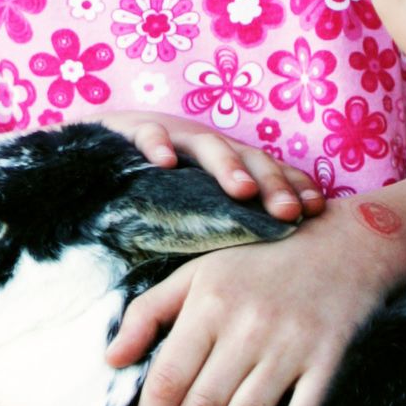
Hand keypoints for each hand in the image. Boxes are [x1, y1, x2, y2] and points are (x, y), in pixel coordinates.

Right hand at [96, 107, 323, 222]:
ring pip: (207, 144)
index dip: (294, 187)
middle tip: (288, 212)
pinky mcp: (130, 129)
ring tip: (241, 191)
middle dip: (272, 183)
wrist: (90, 161)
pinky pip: (147, 132)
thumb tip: (269, 275)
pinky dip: (157, 144)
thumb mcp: (193, 212)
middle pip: (249, 158)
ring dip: (227, 165)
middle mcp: (206, 147)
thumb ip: (224, 231)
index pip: (271, 172)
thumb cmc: (149, 196)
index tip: (314, 211)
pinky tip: (163, 163)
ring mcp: (171, 136)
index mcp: (227, 167)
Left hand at [105, 194, 404, 405]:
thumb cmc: (254, 266)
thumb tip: (110, 360)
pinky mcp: (324, 363)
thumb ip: (146, 313)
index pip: (168, 377)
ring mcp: (288, 347)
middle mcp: (247, 327)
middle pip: (203, 405)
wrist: (336, 253)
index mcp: (208, 304)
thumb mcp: (193, 274)